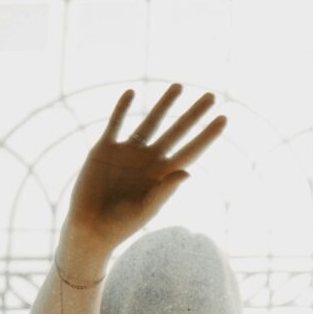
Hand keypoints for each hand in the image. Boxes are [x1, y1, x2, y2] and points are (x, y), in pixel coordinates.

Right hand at [64, 83, 227, 263]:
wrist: (89, 227)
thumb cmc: (120, 225)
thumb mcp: (145, 210)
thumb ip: (165, 191)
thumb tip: (187, 172)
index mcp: (162, 175)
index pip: (190, 150)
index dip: (207, 135)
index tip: (224, 118)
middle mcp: (149, 160)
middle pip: (176, 131)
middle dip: (193, 114)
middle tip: (211, 96)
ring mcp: (127, 153)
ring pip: (150, 122)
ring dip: (164, 104)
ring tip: (179, 86)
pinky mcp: (104, 149)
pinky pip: (115, 124)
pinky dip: (121, 109)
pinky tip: (131, 93)